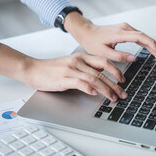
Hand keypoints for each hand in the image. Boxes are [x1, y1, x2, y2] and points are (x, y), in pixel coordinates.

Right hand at [0, 44, 127, 101]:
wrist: (33, 69)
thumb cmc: (51, 69)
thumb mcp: (70, 65)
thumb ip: (84, 70)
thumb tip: (98, 81)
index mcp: (81, 57)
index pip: (103, 61)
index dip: (116, 70)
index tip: (123, 80)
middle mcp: (78, 61)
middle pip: (102, 72)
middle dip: (115, 84)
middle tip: (123, 93)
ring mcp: (71, 69)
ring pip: (94, 79)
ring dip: (106, 89)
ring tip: (113, 98)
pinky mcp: (64, 78)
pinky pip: (80, 83)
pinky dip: (89, 88)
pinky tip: (95, 94)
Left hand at [64, 12, 155, 64]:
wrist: (86, 32)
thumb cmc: (92, 41)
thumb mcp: (103, 52)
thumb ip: (119, 56)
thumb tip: (134, 58)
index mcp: (120, 33)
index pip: (141, 37)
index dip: (152, 46)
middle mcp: (125, 28)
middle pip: (146, 38)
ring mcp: (126, 28)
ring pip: (144, 37)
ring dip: (153, 47)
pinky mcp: (125, 30)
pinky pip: (140, 37)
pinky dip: (147, 44)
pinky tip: (151, 51)